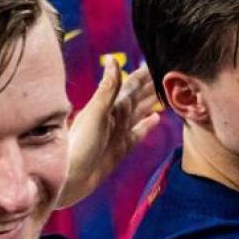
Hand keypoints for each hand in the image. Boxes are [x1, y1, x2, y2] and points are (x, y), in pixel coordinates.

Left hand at [60, 58, 160, 209]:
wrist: (68, 179)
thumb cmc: (78, 145)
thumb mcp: (96, 114)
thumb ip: (108, 89)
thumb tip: (112, 60)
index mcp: (109, 105)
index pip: (131, 84)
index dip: (145, 74)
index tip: (161, 60)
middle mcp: (114, 116)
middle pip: (138, 96)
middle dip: (152, 85)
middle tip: (171, 74)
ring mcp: (118, 132)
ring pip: (139, 112)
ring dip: (151, 102)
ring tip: (167, 93)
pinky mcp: (120, 148)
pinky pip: (138, 133)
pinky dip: (147, 125)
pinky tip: (155, 118)